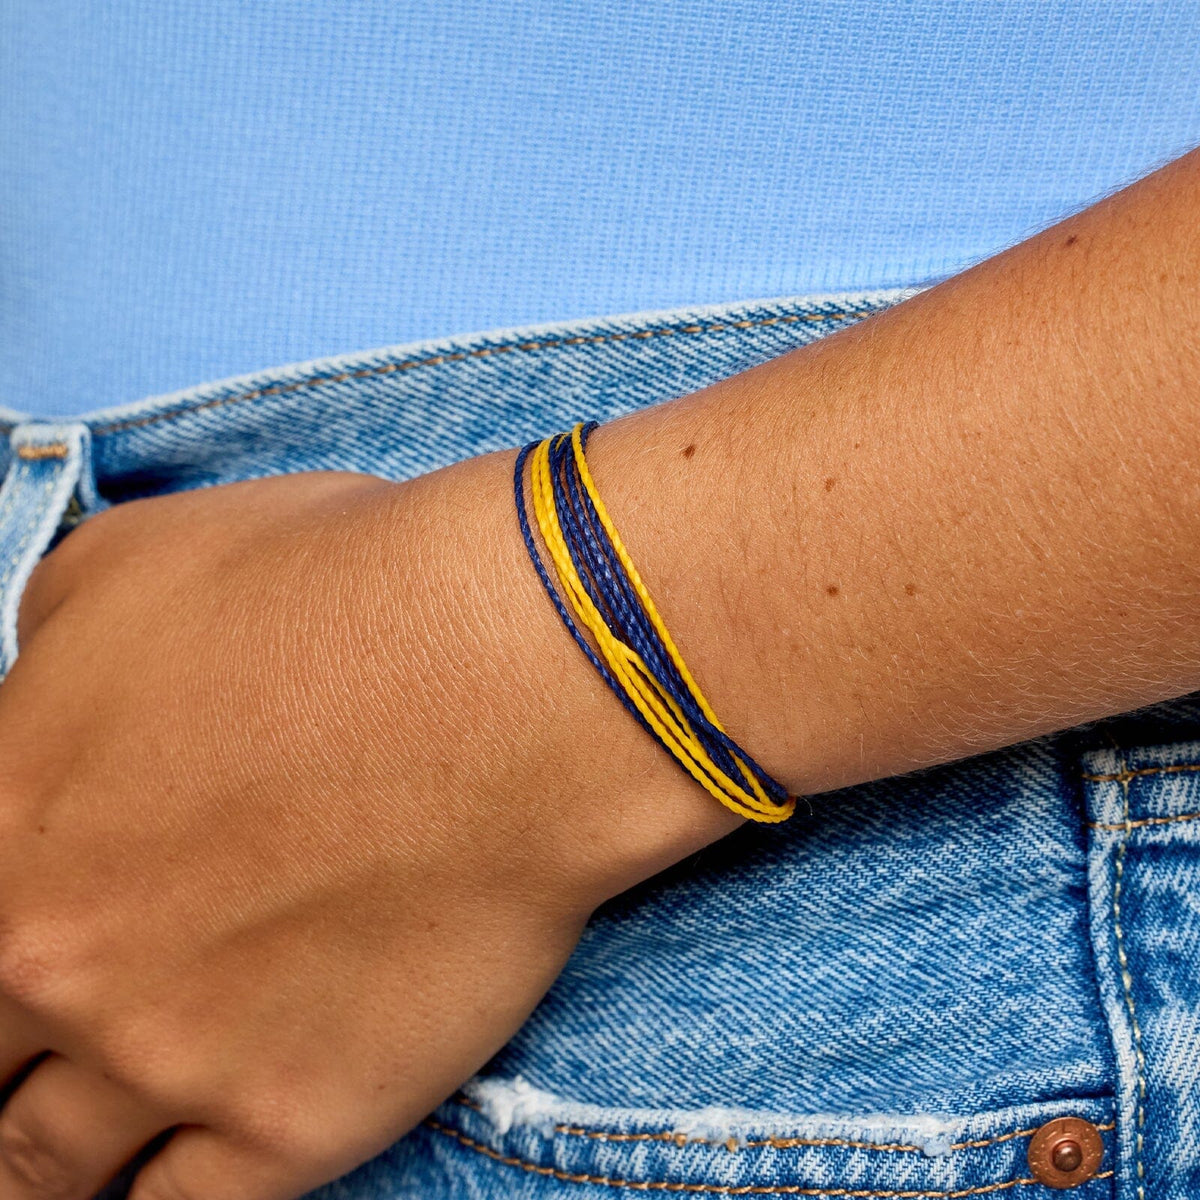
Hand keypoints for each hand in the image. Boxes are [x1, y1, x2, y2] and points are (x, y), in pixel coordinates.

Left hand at [0, 454, 734, 1199]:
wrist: (503, 680)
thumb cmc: (335, 591)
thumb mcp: (135, 563)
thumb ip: (48, 652)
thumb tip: (41, 690)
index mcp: (0, 821)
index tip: (23, 956)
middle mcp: (52, 960)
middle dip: (0, 1062)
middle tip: (35, 1057)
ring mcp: (167, 1057)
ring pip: (42, 1171)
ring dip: (46, 1156)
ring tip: (68, 1145)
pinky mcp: (292, 1119)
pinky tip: (165, 1178)